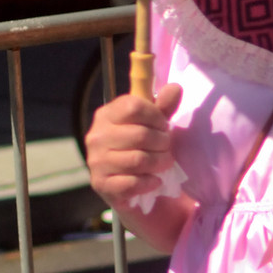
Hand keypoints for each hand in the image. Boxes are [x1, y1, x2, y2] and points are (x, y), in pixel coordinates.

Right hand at [85, 82, 183, 205]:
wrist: (120, 183)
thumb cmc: (137, 147)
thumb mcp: (150, 124)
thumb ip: (162, 107)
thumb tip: (175, 88)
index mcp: (106, 115)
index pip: (134, 107)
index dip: (156, 116)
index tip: (163, 125)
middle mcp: (97, 136)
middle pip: (140, 135)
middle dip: (162, 142)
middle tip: (167, 147)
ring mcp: (96, 161)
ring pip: (138, 160)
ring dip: (159, 163)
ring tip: (164, 163)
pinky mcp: (101, 184)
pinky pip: (132, 183)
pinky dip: (149, 182)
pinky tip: (154, 180)